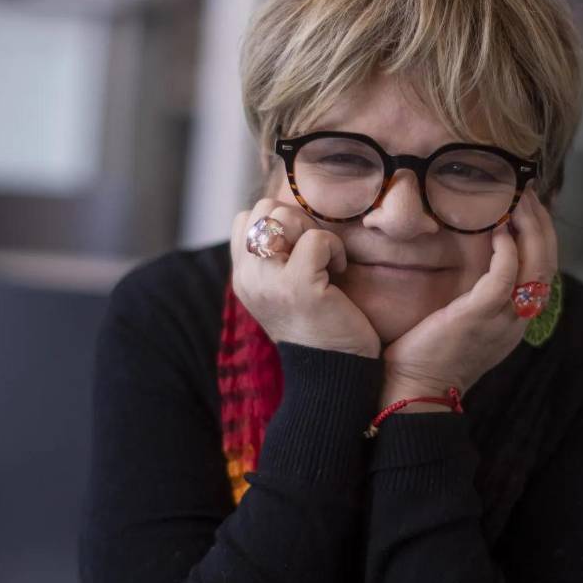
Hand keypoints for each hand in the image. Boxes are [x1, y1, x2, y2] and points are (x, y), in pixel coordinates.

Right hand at [231, 199, 380, 357]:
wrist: (333, 373)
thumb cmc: (320, 327)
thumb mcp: (284, 291)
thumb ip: (275, 259)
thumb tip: (287, 220)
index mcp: (243, 278)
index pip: (246, 220)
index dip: (279, 224)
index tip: (300, 252)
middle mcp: (248, 278)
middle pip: (264, 209)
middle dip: (296, 221)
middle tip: (316, 253)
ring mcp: (269, 281)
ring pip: (283, 216)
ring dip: (314, 231)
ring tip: (326, 262)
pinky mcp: (297, 286)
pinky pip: (316, 239)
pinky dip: (335, 249)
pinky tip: (339, 271)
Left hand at [379, 189, 557, 409]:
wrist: (413, 392)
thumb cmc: (427, 356)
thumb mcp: (463, 324)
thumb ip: (476, 299)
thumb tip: (470, 265)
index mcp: (515, 321)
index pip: (543, 272)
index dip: (541, 236)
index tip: (529, 206)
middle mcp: (517, 320)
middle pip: (547, 264)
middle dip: (541, 224)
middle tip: (527, 191)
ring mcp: (502, 320)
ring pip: (536, 267)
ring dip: (530, 228)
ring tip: (518, 200)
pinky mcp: (479, 317)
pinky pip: (505, 278)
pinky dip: (508, 251)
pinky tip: (499, 231)